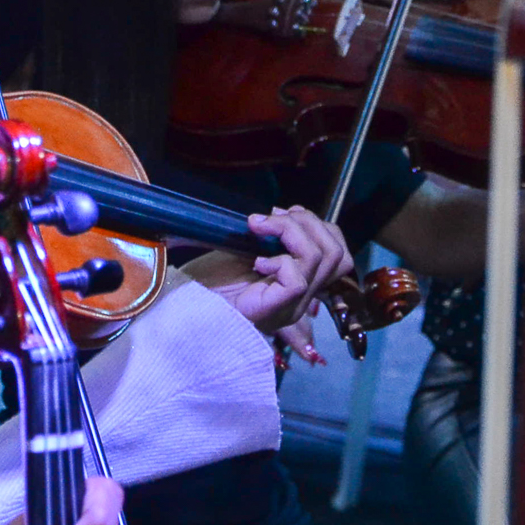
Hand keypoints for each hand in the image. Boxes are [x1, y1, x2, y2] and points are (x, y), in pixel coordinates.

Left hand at [185, 206, 354, 363]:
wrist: (185, 308)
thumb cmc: (211, 280)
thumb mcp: (248, 250)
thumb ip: (275, 238)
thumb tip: (286, 214)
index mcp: (302, 282)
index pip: (340, 254)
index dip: (319, 226)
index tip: (282, 214)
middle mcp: (304, 298)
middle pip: (336, 253)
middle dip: (307, 222)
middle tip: (270, 218)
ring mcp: (294, 306)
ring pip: (321, 258)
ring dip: (290, 231)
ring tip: (259, 229)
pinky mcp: (279, 310)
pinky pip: (298, 279)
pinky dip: (279, 261)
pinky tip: (256, 262)